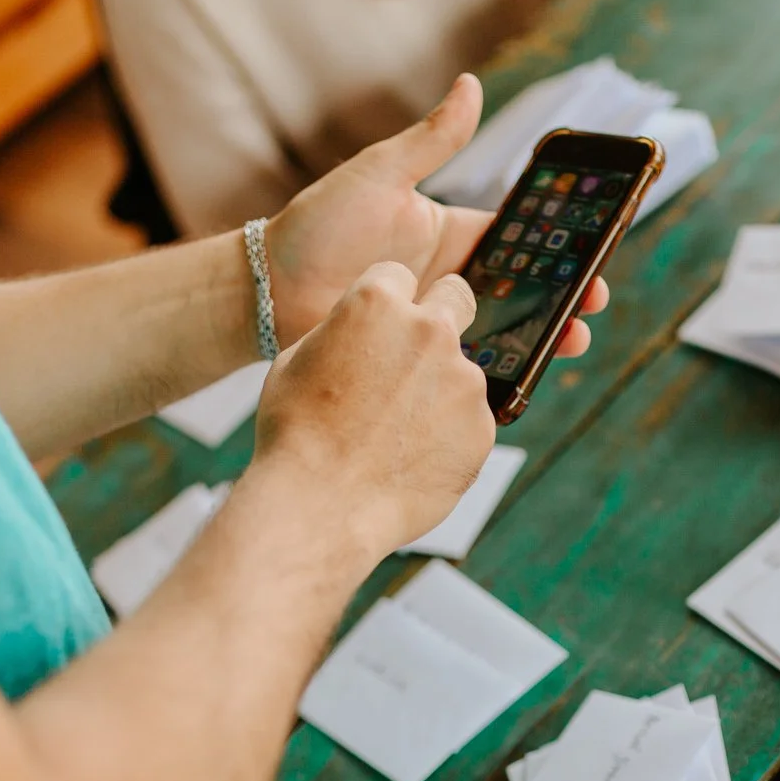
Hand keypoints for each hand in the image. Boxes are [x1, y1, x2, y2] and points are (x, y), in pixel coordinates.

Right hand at [248, 262, 495, 555]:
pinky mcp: (483, 427)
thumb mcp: (297, 360)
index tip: (383, 325)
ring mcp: (463, 380)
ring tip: (397, 435)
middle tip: (416, 358)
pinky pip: (471, 421)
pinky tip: (412, 460)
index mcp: (377, 302)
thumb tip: (364, 328)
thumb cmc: (296, 435)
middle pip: (456, 299)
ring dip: (441, 391)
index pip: (401, 274)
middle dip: (441, 317)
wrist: (321, 507)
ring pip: (462, 370)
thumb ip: (344, 330)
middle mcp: (430, 330)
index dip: (390, 301)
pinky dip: (450, 436)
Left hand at [264, 74, 608, 356]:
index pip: (518, 240)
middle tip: (591, 307)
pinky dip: (496, 373)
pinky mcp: (417, 356)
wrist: (268, 291)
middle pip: (522, 291)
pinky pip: (466, 365)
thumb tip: (472, 85)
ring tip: (567, 345)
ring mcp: (435, 318)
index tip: (589, 254)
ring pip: (503, 331)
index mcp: (449, 233)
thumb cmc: (317, 226)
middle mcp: (449, 278)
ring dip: (539, 337)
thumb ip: (432, 141)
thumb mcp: (379, 175)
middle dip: (561, 298)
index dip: (556, 249)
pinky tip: (520, 379)